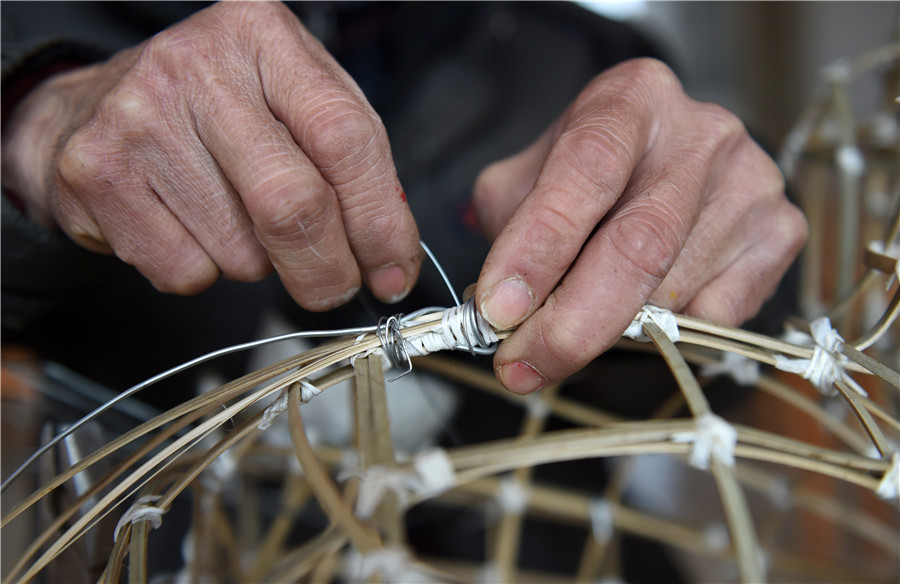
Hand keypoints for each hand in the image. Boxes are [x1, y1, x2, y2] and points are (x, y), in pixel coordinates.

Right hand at [1, 2, 419, 309]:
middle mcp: (199, 67)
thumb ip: (352, 164)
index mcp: (265, 37)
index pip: (344, 137)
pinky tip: (188, 225)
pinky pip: (185, 272)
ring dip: (258, 263)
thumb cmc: (219, 110)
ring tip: (233, 217)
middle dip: (328, 269)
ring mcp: (139, 118)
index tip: (394, 270)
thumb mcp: (294, 104)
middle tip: (336, 287)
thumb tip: (392, 260)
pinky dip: (204, 271)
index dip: (379, 220)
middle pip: (292, 202)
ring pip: (240, 252)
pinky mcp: (96, 174)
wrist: (97, 109)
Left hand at [473, 59, 806, 393]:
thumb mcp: (528, 177)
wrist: (664, 159)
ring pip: (672, 293)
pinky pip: (715, 318)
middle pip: (638, 245)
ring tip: (568, 335)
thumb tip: (499, 312)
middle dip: (571, 323)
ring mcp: (751, 184)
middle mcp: (701, 134)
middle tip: (522, 365)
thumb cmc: (587, 173)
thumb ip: (508, 232)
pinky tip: (637, 314)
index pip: (586, 172)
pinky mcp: (780, 233)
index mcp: (631, 100)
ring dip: (608, 335)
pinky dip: (664, 336)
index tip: (499, 310)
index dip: (539, 248)